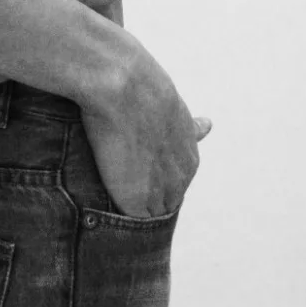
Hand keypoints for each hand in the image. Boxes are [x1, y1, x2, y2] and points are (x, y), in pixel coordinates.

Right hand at [81, 43, 212, 217]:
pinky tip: (96, 195)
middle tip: (114, 172)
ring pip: (145, 213)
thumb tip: (208, 125)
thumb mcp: (174, 108)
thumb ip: (189, 128)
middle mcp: (181, 180)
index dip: (149, 175)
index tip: (130, 163)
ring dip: (127, 205)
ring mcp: (160, 193)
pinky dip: (110, 213)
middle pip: (162, 201)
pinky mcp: (136, 203)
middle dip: (142, 193)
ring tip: (103, 187)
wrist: (122, 85)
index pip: (172, 182)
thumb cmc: (140, 88)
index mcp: (190, 159)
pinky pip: (123, 221)